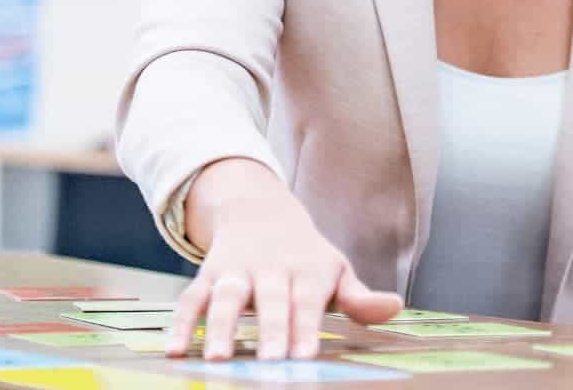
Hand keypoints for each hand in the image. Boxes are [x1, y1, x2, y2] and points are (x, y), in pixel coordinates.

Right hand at [169, 159, 402, 361]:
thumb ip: (360, 298)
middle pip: (269, 299)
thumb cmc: (306, 256)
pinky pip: (191, 297)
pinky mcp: (208, 275)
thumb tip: (395, 308)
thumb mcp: (335, 270)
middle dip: (270, 330)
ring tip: (219, 358)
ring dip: (221, 327)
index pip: (308, 300)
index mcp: (307, 268)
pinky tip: (177, 349)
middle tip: (271, 361)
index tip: (305, 356)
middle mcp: (270, 267)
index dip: (306, 327)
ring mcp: (236, 270)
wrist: (260, 210)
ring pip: (226, 296)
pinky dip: (182, 322)